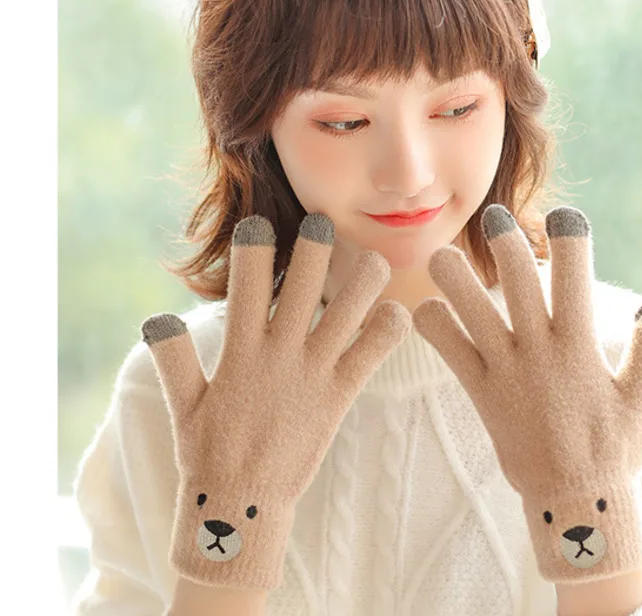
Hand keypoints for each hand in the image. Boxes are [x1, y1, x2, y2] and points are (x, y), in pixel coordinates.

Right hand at [142, 212, 410, 589]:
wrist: (243, 508)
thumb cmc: (209, 452)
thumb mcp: (184, 405)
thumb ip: (173, 360)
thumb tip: (156, 317)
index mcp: (239, 353)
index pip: (244, 289)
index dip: (252, 252)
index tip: (259, 221)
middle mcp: (278, 357)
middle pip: (300, 289)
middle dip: (313, 250)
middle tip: (323, 220)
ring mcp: (311, 376)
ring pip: (344, 315)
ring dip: (362, 283)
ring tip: (375, 259)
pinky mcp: (338, 397)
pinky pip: (369, 357)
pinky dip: (386, 332)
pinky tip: (399, 314)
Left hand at [412, 204, 641, 583]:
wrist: (575, 504)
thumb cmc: (613, 448)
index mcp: (580, 346)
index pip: (575, 280)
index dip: (570, 242)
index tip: (563, 213)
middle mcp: (540, 351)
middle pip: (518, 283)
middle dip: (505, 244)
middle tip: (492, 214)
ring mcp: (506, 371)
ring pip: (473, 312)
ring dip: (455, 280)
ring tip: (440, 254)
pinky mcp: (481, 392)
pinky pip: (449, 352)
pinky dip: (434, 327)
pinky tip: (424, 309)